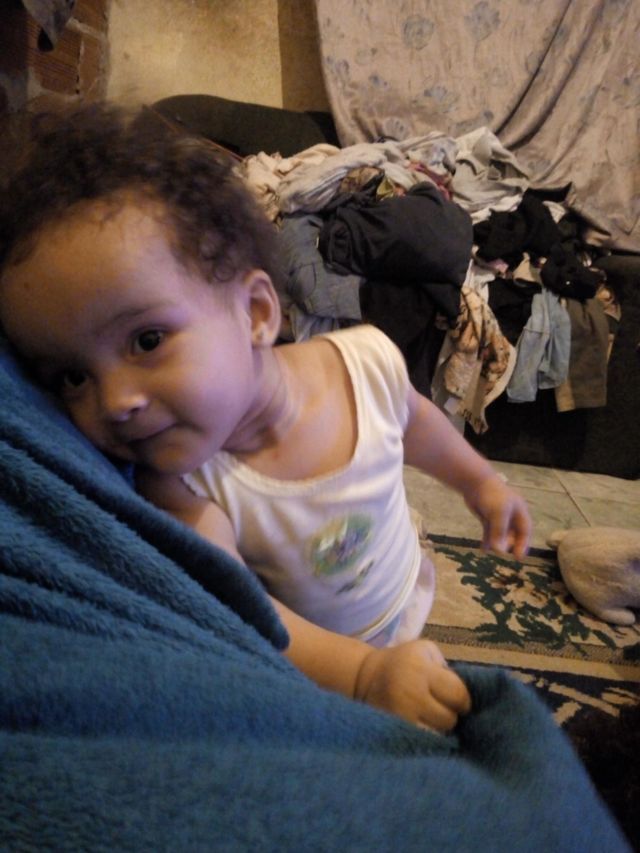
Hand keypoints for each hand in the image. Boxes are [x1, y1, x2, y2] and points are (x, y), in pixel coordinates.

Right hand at [353, 640, 470, 730]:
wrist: (365, 676)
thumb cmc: (403, 661)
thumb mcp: (425, 651)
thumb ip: (447, 670)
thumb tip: (466, 697)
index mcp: (421, 669)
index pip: (458, 695)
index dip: (463, 701)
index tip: (457, 701)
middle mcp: (411, 693)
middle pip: (449, 719)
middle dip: (450, 715)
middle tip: (441, 708)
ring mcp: (401, 715)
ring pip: (438, 734)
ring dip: (438, 728)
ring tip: (430, 717)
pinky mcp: (394, 730)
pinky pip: (423, 741)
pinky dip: (427, 737)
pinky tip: (422, 726)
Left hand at [464, 474, 531, 558]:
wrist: (475, 482)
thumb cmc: (492, 495)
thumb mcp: (499, 513)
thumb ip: (499, 532)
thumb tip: (499, 551)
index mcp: (520, 512)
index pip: (525, 531)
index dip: (524, 544)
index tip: (519, 558)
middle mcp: (511, 515)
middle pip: (513, 534)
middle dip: (509, 545)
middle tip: (502, 554)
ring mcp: (499, 517)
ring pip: (500, 534)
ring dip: (497, 544)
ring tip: (493, 553)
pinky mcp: (487, 517)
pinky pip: (489, 532)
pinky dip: (487, 540)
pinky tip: (483, 550)